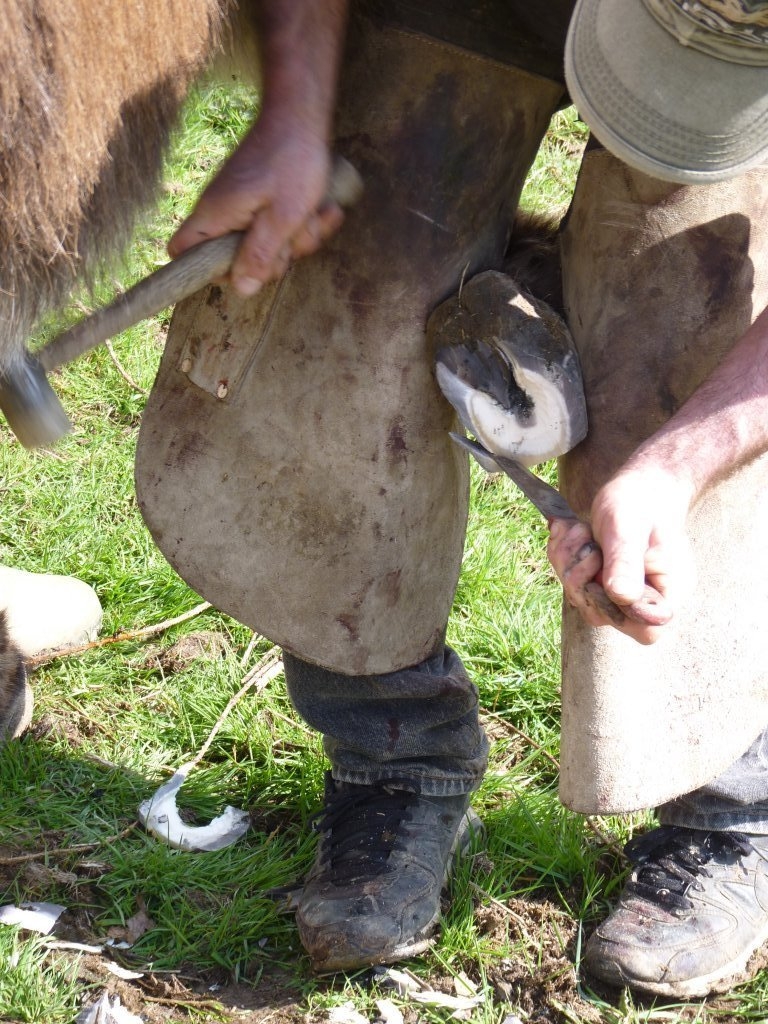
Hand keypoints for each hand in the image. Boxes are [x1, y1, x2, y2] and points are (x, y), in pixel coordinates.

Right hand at [168, 115, 344, 296]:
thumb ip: (260, 255)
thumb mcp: (282, 217)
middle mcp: (222, 213)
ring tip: (313, 212)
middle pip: (236, 260)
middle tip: (294, 233)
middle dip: (274, 257)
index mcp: (215, 215)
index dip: (207, 271)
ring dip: (298, 238)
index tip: (244, 268)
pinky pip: (280, 230)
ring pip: (266, 247)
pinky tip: (323, 210)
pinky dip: (303, 223)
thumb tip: (242, 289)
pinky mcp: (262, 203)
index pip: (182, 253)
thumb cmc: (291, 160)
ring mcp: (242, 208)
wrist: (302, 116)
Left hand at [547, 463, 694, 643]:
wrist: (638, 485)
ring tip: (579, 530)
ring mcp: (621, 592)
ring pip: (581, 598)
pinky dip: (564, 556)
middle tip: (584, 540)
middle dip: (580, 577)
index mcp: (667, 590)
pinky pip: (572, 582)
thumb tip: (622, 597)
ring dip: (568, 561)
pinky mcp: (601, 582)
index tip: (602, 574)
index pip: (647, 630)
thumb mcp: (629, 528)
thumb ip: (626, 562)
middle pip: (602, 614)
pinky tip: (571, 531)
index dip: (616, 610)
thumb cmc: (642, 502)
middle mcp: (645, 598)